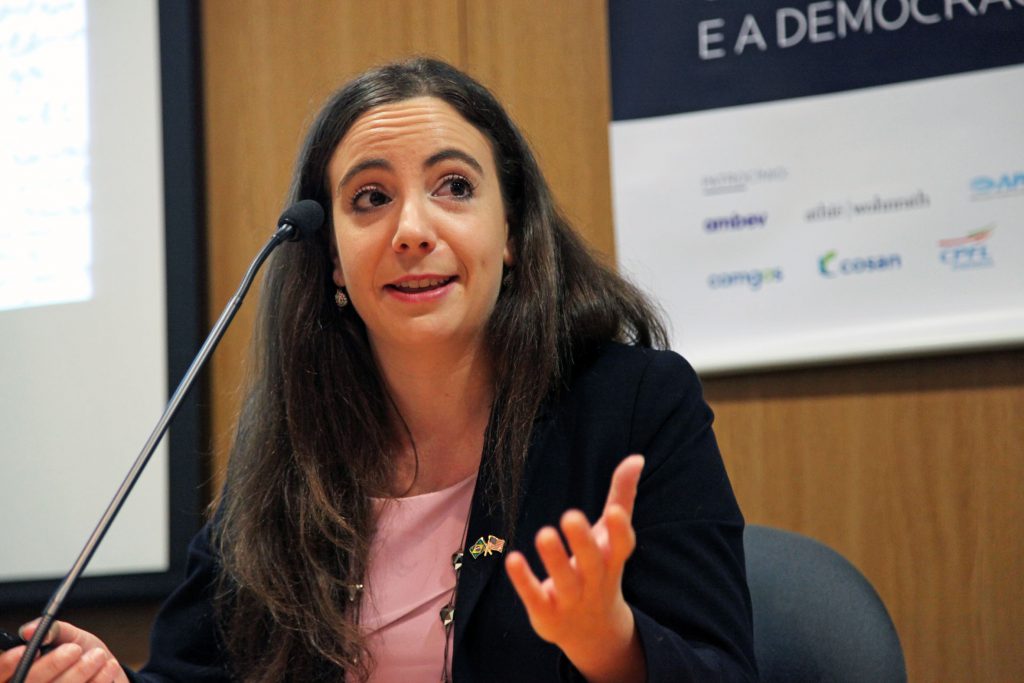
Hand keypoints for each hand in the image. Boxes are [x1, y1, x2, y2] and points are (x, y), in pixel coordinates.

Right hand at [0, 620, 126, 682]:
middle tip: (75, 649)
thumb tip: (30, 631)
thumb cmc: (82, 653)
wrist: (108, 670)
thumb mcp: (69, 636)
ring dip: (79, 672)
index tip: (33, 651)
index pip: (0, 673)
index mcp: (19, 671)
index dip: (8, 664)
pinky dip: (96, 681)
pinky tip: (108, 668)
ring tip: (98, 656)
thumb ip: (52, 631)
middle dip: (52, 665)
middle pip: (28, 682)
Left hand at [506, 454, 645, 682]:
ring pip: (564, 581)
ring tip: (544, 534)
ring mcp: (571, 599)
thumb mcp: (612, 536)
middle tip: (570, 516)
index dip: (618, 531)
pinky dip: (524, 581)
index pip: (621, 545)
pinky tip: (512, 559)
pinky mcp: (546, 613)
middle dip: (582, 541)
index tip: (614, 512)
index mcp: (612, 559)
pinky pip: (534, 597)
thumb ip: (622, 496)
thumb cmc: (601, 568)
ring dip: (554, 559)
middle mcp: (594, 580)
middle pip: (591, 562)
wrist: (594, 632)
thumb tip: (636, 457)